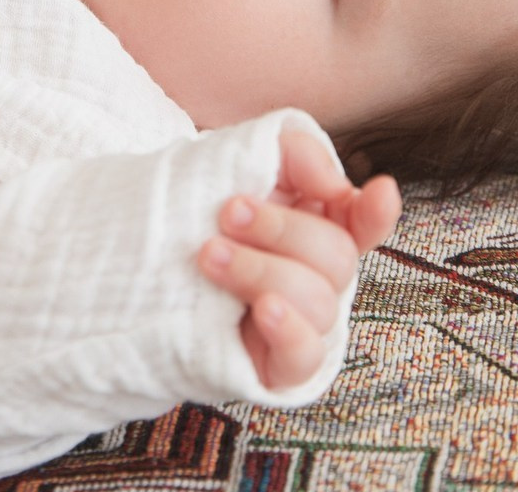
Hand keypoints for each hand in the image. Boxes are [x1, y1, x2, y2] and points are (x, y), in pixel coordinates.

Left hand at [199, 128, 400, 390]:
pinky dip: (289, 329)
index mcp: (318, 225)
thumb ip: (295, 153)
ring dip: (260, 270)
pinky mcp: (278, 364)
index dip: (378, 211)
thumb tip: (334, 184)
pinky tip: (261, 310)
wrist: (138, 261)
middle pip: (337, 255)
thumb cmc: (200, 208)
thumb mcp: (242, 161)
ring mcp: (303, 323)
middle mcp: (319, 276)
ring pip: (318, 300)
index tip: (379, 190)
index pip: (365, 221)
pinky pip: (307, 357)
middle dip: (281, 228)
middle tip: (226, 212)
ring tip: (208, 255)